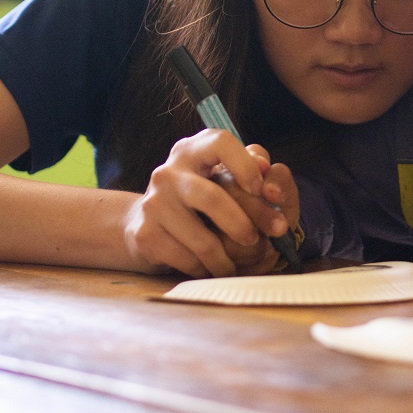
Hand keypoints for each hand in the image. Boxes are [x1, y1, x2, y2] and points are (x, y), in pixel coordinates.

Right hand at [122, 129, 296, 277]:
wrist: (149, 222)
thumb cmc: (203, 195)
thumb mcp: (227, 173)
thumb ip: (253, 165)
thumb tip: (267, 168)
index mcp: (194, 149)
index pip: (221, 143)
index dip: (245, 166)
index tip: (261, 189)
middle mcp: (169, 172)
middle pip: (213, 199)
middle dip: (244, 225)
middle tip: (258, 241)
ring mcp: (154, 203)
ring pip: (202, 240)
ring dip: (228, 259)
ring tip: (239, 264)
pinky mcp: (146, 234)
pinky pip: (188, 260)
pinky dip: (207, 269)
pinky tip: (211, 267)